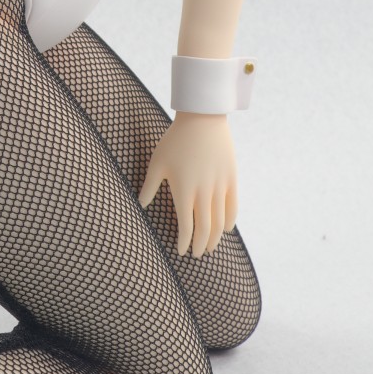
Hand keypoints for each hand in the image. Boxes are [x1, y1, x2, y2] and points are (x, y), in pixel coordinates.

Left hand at [139, 113, 238, 256]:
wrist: (202, 119)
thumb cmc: (174, 140)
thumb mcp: (157, 162)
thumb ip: (149, 186)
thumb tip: (140, 205)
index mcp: (183, 192)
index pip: (186, 227)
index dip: (183, 242)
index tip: (180, 251)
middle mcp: (203, 193)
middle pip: (205, 229)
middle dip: (200, 245)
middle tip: (196, 254)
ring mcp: (220, 187)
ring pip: (220, 222)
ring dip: (215, 238)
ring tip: (210, 247)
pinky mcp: (231, 179)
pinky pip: (233, 207)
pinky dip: (229, 221)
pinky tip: (225, 228)